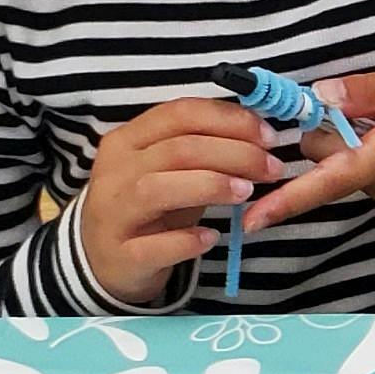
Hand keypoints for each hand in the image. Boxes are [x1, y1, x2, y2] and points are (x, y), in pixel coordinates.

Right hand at [76, 96, 281, 306]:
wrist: (103, 259)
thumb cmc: (149, 207)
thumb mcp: (170, 170)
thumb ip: (204, 148)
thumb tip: (261, 133)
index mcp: (127, 139)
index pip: (179, 114)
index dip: (230, 120)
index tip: (269, 136)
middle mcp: (115, 171)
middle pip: (178, 150)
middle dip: (235, 154)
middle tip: (271, 168)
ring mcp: (113, 214)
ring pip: (158, 189)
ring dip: (211, 186)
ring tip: (247, 192)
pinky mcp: (121, 255)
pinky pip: (155, 246)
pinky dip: (187, 240)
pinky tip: (212, 238)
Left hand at [240, 59, 374, 230]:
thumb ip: (373, 88)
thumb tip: (320, 96)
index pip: (328, 179)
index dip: (286, 198)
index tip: (252, 219)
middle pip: (331, 160)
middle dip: (333, 131)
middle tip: (369, 101)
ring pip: (352, 168)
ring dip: (360, 142)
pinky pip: (374, 176)